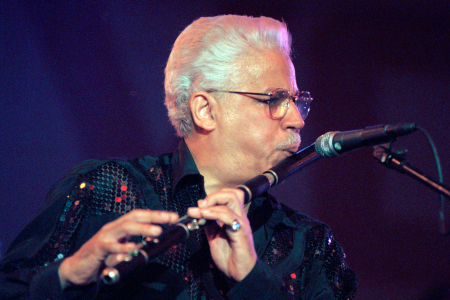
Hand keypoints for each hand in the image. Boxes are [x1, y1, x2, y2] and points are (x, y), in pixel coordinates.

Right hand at [58, 209, 178, 287]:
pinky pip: (111, 247)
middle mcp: (112, 228)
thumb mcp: (122, 252)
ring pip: (125, 227)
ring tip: (157, 231)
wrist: (77, 269)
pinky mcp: (97, 249)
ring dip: (143, 228)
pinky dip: (123, 248)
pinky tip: (134, 249)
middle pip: (134, 217)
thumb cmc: (101, 259)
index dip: (156, 215)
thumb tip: (155, 245)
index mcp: (119, 227)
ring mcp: (104, 237)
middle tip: (170, 219)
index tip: (173, 217)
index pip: (140, 216)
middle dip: (154, 217)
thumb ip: (136, 247)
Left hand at [187, 188, 256, 281]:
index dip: (213, 196)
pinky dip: (214, 213)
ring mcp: (241, 223)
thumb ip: (209, 223)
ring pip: (231, 199)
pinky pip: (229, 217)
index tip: (199, 205)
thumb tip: (199, 209)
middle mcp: (239, 217)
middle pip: (231, 193)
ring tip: (199, 210)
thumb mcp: (214, 236)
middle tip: (200, 205)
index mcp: (234, 217)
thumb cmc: (229, 256)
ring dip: (211, 203)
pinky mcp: (241, 232)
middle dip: (213, 196)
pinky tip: (204, 216)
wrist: (239, 272)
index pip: (228, 195)